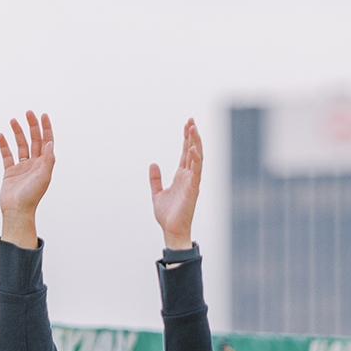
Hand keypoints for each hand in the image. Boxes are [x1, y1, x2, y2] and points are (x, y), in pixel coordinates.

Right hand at [0, 111, 53, 244]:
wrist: (17, 211)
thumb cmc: (32, 197)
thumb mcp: (43, 178)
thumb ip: (48, 160)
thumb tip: (50, 143)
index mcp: (44, 165)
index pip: (47, 142)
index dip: (46, 128)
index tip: (43, 115)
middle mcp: (34, 164)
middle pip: (34, 140)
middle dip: (32, 126)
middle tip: (28, 113)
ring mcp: (22, 167)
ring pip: (20, 145)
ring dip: (18, 132)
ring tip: (13, 120)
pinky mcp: (10, 172)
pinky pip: (7, 155)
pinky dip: (4, 145)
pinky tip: (1, 135)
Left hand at [150, 118, 201, 251]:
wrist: (171, 230)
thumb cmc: (167, 215)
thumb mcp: (157, 193)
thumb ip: (155, 179)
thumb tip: (153, 164)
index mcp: (181, 176)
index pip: (186, 153)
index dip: (186, 138)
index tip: (187, 124)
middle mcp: (189, 177)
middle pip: (192, 152)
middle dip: (192, 136)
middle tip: (191, 120)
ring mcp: (192, 183)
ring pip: (197, 159)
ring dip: (196, 143)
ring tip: (194, 128)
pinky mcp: (193, 190)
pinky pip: (196, 172)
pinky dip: (195, 160)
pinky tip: (193, 149)